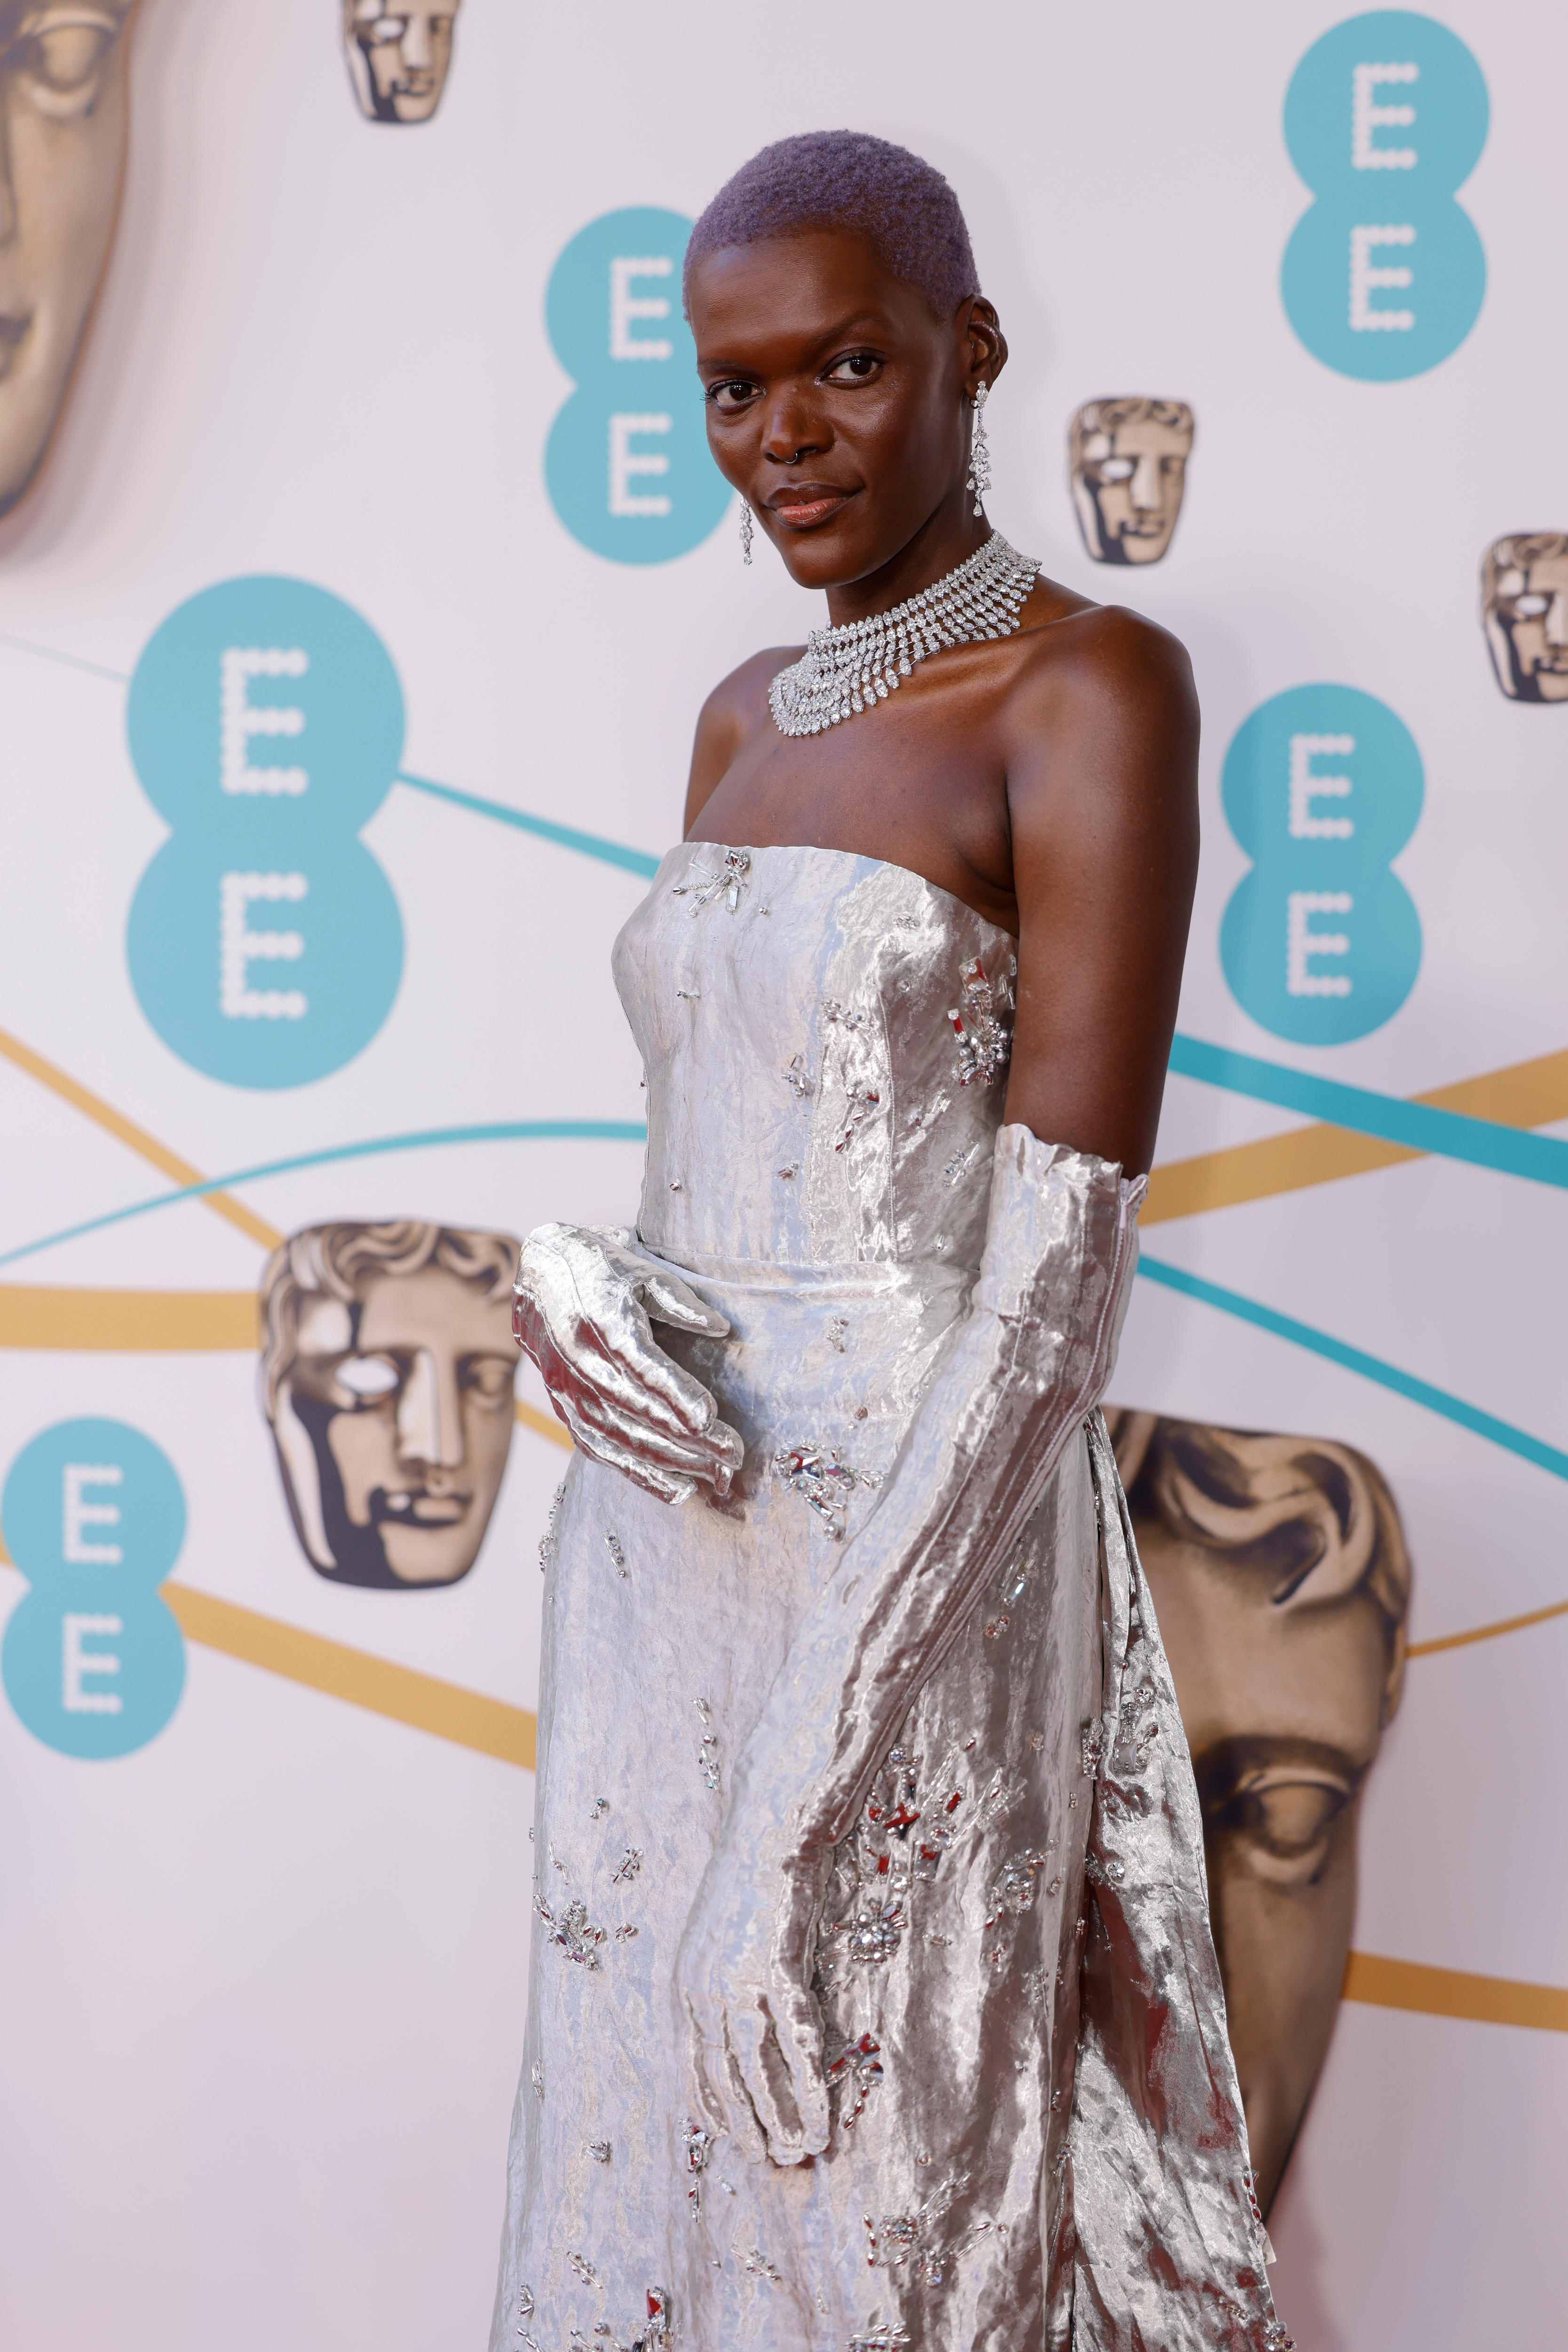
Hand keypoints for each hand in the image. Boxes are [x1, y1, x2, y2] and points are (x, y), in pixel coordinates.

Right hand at [512, 1223, 743, 1505]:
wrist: (539, 1274)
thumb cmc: (604, 1267)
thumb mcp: (644, 1269)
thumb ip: (680, 1301)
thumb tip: (720, 1328)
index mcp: (600, 1318)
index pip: (640, 1364)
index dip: (674, 1393)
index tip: (709, 1418)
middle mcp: (578, 1359)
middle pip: (636, 1409)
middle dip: (687, 1439)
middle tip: (733, 1455)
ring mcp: (567, 1389)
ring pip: (621, 1438)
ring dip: (670, 1462)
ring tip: (715, 1477)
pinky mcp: (565, 1409)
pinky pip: (601, 1450)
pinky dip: (638, 1474)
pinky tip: (676, 1489)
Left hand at [674, 1832, 829, 2165]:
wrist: (769, 1830)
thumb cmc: (750, 1881)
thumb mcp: (718, 1938)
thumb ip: (720, 1983)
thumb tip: (739, 2029)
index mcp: (684, 1984)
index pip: (692, 2065)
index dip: (713, 2108)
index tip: (732, 2139)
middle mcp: (702, 1990)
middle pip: (722, 2077)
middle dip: (746, 2125)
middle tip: (771, 2161)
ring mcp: (738, 1981)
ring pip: (756, 2072)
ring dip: (777, 2120)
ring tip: (798, 2153)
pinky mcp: (776, 1969)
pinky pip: (794, 2045)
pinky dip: (807, 2089)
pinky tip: (821, 2119)